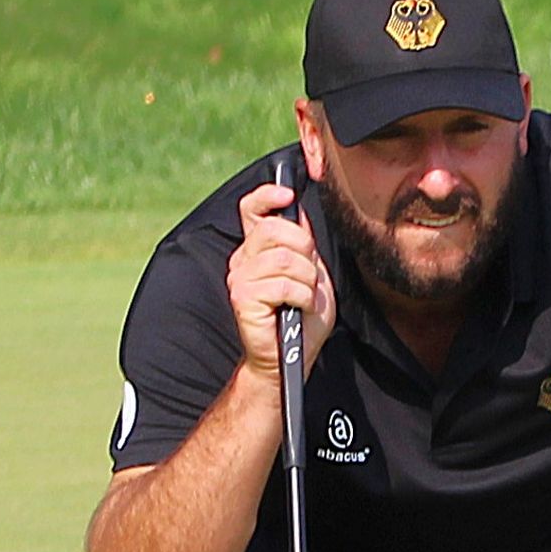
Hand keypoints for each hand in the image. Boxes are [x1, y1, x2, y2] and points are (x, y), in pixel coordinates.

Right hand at [226, 182, 336, 379]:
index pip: (252, 209)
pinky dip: (303, 298)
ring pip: (286, 259)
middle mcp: (243, 259)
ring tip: (304, 298)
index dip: (267, 195)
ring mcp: (240, 278)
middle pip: (277, 230)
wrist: (291, 357)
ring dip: (308, 281)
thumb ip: (303, 245)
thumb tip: (299, 212)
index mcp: (257, 250)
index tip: (287, 194)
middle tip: (309, 277)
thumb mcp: (311, 274)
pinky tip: (298, 309)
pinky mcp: (243, 298)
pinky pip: (284, 285)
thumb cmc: (301, 319)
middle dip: (305, 251)